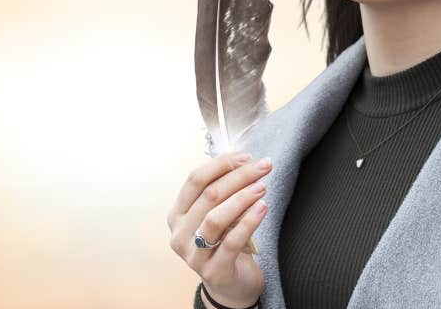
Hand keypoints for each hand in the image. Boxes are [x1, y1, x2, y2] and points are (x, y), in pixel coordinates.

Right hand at [168, 151, 271, 307]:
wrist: (231, 284)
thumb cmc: (225, 243)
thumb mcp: (219, 215)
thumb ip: (223, 192)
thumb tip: (243, 160)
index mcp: (178, 214)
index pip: (194, 180)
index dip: (220, 164)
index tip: (245, 156)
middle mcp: (180, 234)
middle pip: (208, 196)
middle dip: (239, 176)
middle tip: (263, 167)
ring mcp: (194, 254)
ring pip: (215, 218)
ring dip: (242, 198)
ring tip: (262, 186)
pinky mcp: (213, 270)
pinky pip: (231, 242)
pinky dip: (249, 222)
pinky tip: (262, 208)